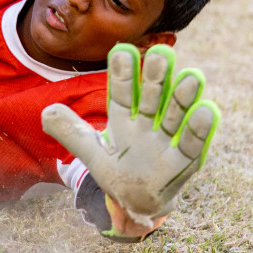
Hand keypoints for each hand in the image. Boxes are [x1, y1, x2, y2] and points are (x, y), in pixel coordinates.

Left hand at [41, 43, 218, 233]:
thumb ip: (69, 132)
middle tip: (161, 53)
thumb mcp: (90, 152)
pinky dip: (199, 129)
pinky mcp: (184, 162)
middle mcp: (148, 124)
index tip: (121, 51)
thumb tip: (45, 112)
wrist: (137, 201)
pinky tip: (206, 110)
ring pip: (176, 116)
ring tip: (192, 76)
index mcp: (124, 118)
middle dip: (156, 78)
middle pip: (152, 98)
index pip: (121, 93)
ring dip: (184, 97)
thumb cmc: (116, 171)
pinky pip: (193, 144)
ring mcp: (167, 141)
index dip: (121, 75)